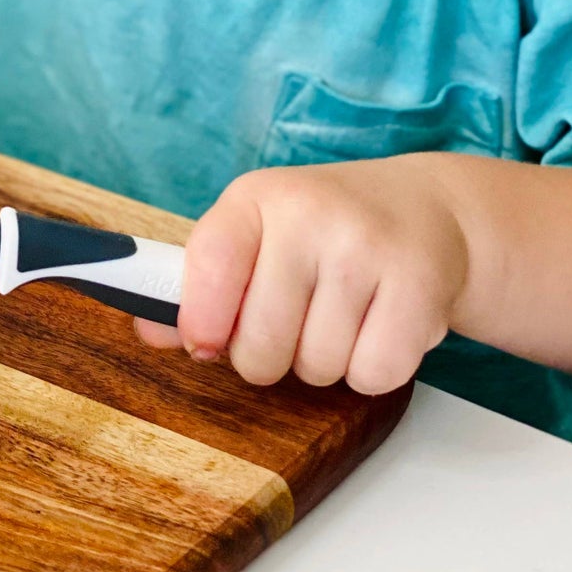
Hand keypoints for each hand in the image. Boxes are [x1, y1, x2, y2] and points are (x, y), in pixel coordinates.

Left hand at [137, 156, 469, 394]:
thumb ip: (202, 283)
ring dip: (325, 361)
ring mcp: (366, 246)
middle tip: (295, 321)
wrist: (424, 208)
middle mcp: (309, 213)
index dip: (199, 321)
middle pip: (260, 345)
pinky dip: (373, 369)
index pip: (208, 266)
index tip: (205, 342)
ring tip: (344, 313)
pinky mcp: (418, 283)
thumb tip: (147, 330)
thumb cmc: (325, 229)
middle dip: (270, 356)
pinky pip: (372, 375)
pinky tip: (379, 323)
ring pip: (317, 367)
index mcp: (257, 197)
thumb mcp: (257, 233)